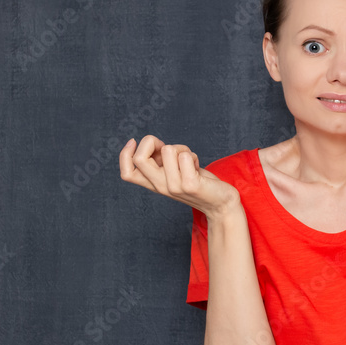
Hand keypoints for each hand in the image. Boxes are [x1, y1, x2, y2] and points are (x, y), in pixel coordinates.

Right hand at [119, 135, 239, 217]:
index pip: (126, 172)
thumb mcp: (174, 172)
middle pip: (140, 158)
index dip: (124, 154)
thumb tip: (151, 143)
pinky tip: (198, 168)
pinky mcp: (190, 185)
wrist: (221, 203)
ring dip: (182, 148)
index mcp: (154, 183)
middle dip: (151, 142)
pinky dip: (194, 156)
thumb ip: (161, 161)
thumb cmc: (198, 181)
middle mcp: (160, 186)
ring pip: (168, 150)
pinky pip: (186, 156)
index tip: (134, 141)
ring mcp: (174, 187)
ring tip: (190, 162)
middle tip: (168, 148)